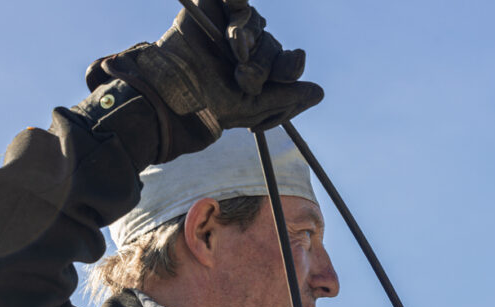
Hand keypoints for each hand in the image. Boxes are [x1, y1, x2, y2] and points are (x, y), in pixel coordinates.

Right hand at [86, 0, 322, 155]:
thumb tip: (319, 92)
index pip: (288, 64)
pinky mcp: (215, 9)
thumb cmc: (213, 106)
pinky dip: (237, 2)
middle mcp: (251, 49)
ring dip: (246, 40)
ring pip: (257, 25)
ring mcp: (234, 28)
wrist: (175, 91)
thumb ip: (287, 98)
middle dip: (261, 64)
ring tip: (232, 53)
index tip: (296, 62)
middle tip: (243, 77)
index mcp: (263, 72)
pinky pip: (236, 0)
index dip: (291, 64)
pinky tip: (236, 4)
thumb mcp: (254, 108)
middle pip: (273, 46)